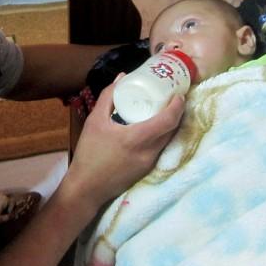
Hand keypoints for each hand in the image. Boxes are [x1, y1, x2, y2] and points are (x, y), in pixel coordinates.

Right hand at [63, 74, 184, 210]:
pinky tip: (153, 127)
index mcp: (137, 138)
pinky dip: (161, 135)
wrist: (86, 188)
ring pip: (168, 140)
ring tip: (164, 109)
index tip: (178, 94)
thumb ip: (109, 96)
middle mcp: (149, 152)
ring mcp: (150, 163)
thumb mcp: (95, 120)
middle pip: (172, 129)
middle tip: (172, 98)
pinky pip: (160, 148)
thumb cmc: (89, 153)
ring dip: (170, 124)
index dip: (178, 106)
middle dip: (177, 112)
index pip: (168, 120)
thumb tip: (122, 77)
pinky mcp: (147, 170)